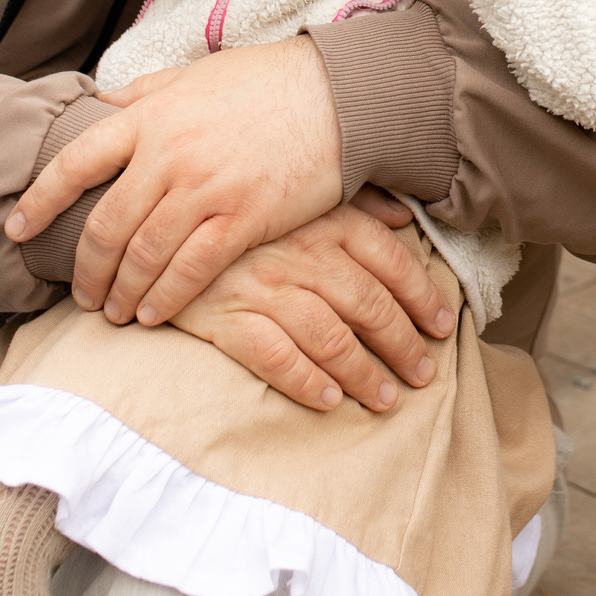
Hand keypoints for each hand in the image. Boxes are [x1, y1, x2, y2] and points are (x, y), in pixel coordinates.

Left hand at [6, 36, 343, 325]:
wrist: (337, 96)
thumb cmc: (265, 82)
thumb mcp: (192, 76)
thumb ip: (143, 94)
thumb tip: (98, 104)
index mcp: (149, 117)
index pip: (75, 162)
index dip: (39, 200)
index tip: (17, 229)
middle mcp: (168, 155)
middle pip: (105, 225)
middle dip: (86, 268)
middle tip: (80, 294)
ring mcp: (205, 188)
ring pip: (143, 255)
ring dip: (123, 292)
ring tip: (116, 313)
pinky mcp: (243, 217)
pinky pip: (191, 270)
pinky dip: (166, 297)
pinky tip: (155, 314)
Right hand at [167, 196, 454, 411]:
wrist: (153, 221)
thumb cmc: (235, 210)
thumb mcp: (296, 194)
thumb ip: (352, 204)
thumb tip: (401, 218)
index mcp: (323, 220)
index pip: (389, 261)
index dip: (422, 297)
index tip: (442, 326)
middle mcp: (300, 254)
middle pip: (368, 306)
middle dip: (402, 344)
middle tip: (423, 374)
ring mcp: (262, 288)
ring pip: (330, 337)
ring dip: (363, 373)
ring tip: (385, 397)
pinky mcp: (225, 318)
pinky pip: (275, 357)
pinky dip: (306, 382)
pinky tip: (328, 401)